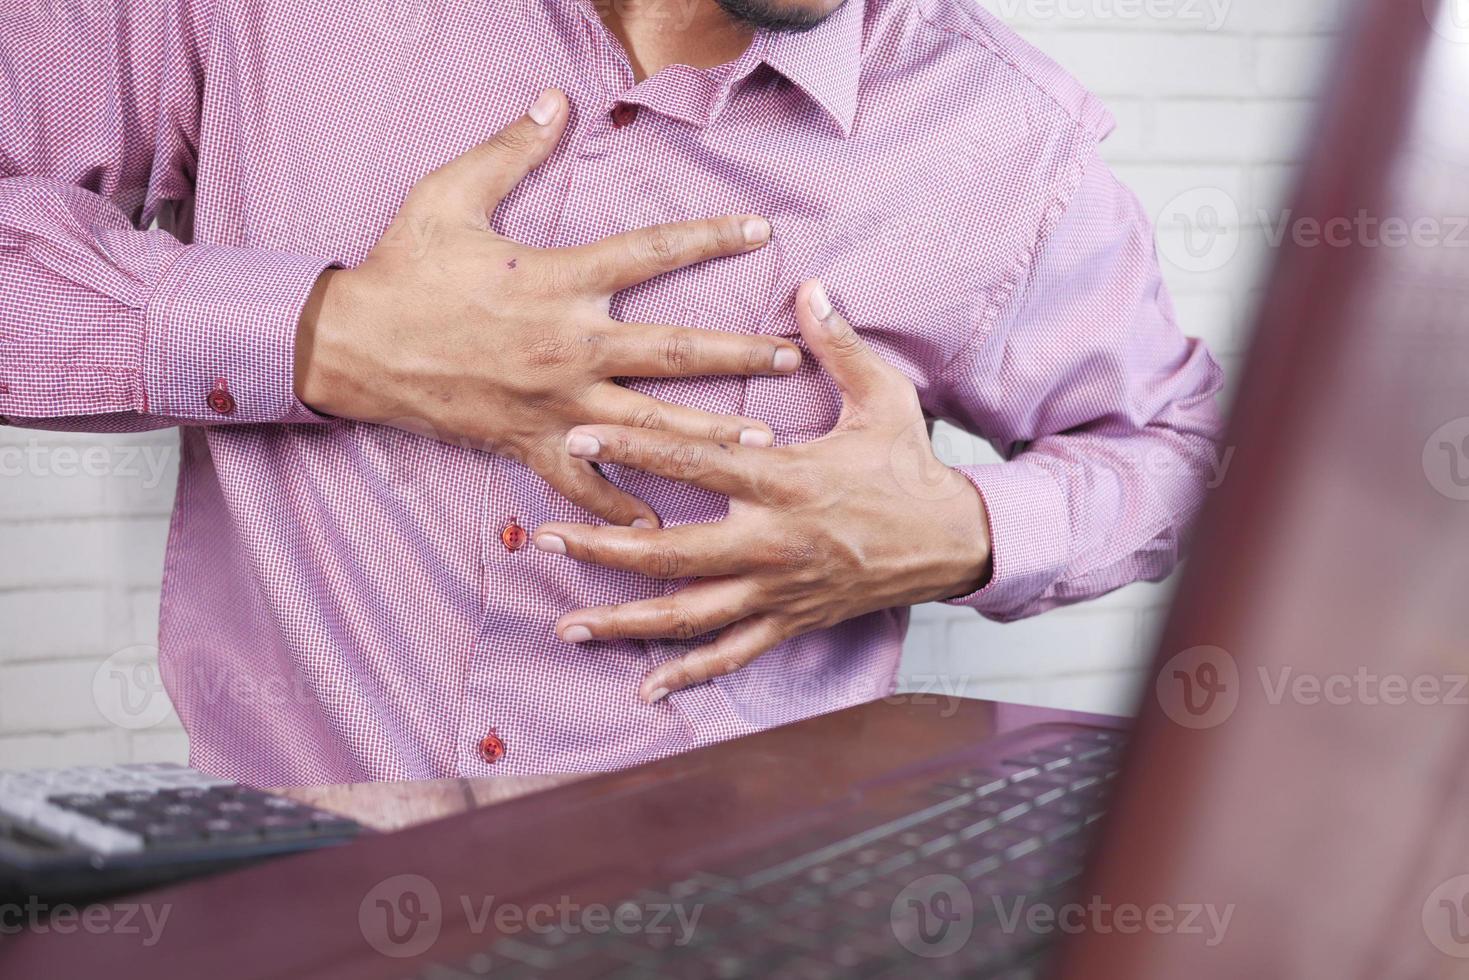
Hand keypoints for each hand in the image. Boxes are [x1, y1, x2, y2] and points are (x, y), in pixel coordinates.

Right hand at [293, 88, 801, 526]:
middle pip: (674, 351)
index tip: (762, 232)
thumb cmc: (402, 270)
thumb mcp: (450, 194)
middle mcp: (570, 345)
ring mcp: (554, 402)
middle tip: (790, 359)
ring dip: (709, 433)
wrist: (350, 346)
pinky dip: (621, 506)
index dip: (711, 237)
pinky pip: (584, 482)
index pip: (652, 252)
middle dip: (738, 355)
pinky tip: (662, 526)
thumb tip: (555, 101)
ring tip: (763, 442)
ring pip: (648, 423)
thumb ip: (510, 149)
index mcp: (559, 280)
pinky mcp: (528, 442)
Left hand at [532, 279, 992, 700]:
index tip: (577, 435)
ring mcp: (778, 592)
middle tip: (544, 538)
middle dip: (601, 548)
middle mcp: (772, 544)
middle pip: (669, 554)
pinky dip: (689, 676)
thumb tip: (809, 285)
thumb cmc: (913, 468)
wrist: (956, 543)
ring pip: (688, 616)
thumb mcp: (884, 398)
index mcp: (786, 482)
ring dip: (624, 623)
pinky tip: (646, 689)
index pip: (694, 463)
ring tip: (566, 625)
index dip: (631, 448)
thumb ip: (838, 345)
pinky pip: (732, 655)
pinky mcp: (791, 622)